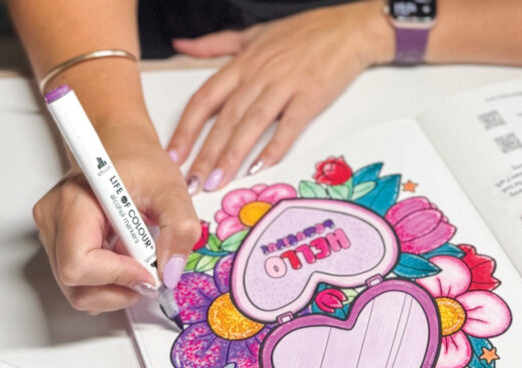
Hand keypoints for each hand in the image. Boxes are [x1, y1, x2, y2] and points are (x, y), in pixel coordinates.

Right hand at [33, 128, 203, 313]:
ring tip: (137, 262)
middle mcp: (53, 219)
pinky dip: (108, 284)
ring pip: (76, 291)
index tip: (149, 271)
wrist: (124, 151)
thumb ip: (178, 229)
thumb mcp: (172, 191)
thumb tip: (170, 272)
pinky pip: (79, 284)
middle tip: (148, 271)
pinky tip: (124, 261)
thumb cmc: (141, 165)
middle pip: (74, 284)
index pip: (79, 263)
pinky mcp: (58, 245)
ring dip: (115, 289)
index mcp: (74, 202)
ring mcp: (51, 234)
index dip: (118, 276)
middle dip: (119, 288)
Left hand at [167, 0, 393, 192]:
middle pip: (224, 119)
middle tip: (191, 183)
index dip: (186, 129)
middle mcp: (258, 75)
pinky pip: (289, 126)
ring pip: (251, 125)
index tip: (173, 155)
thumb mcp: (253, 33)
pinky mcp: (310, 96)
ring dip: (231, 156)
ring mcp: (284, 86)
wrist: (348, 28)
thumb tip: (181, 45)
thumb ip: (215, 44)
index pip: (204, 99)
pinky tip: (260, 168)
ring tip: (218, 182)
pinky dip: (274, 147)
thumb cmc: (304, 32)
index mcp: (242, 64)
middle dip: (205, 154)